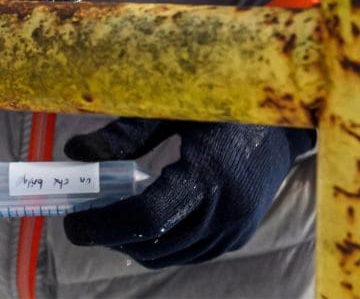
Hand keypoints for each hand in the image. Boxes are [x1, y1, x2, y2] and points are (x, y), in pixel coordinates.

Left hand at [63, 118, 314, 268]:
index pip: (146, 218)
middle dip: (110, 236)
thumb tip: (73, 152)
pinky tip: (141, 221)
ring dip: (133, 244)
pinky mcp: (239, 235)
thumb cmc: (225, 102)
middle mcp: (226, 210)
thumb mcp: (173, 108)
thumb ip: (124, 134)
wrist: (288, 119)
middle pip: (153, 245)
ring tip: (107, 217)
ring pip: (170, 256)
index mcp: (209, 174)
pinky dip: (159, 245)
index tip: (72, 223)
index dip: (102, 225)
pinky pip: (189, 253)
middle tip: (82, 218)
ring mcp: (236, 228)